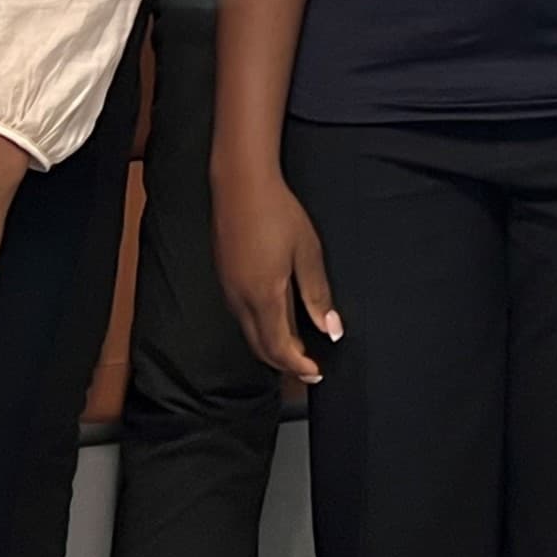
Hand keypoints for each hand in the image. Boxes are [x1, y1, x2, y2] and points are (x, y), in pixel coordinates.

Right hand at [213, 165, 339, 384]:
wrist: (240, 184)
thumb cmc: (277, 213)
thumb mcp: (307, 252)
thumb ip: (318, 294)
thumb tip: (332, 329)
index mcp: (263, 296)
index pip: (279, 348)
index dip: (298, 365)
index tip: (316, 372)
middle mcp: (240, 300)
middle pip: (260, 348)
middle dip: (284, 363)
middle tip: (309, 368)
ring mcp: (228, 289)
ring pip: (249, 333)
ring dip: (271, 347)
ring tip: (296, 349)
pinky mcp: (224, 277)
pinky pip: (241, 317)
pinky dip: (260, 329)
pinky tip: (275, 320)